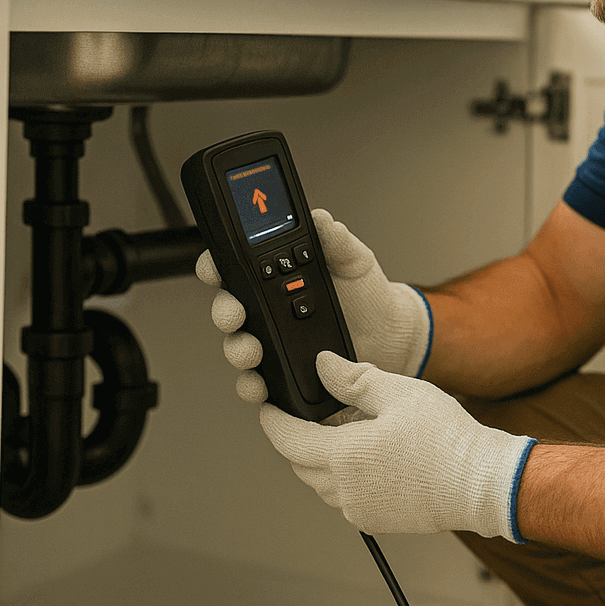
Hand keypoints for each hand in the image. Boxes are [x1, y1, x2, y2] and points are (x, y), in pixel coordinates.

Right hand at [196, 208, 432, 403]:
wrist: (390, 334)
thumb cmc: (367, 294)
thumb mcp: (353, 260)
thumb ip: (336, 239)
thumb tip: (321, 219)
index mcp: (276, 275)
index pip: (234, 266)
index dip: (215, 266)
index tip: (214, 270)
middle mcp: (267, 309)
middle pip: (229, 309)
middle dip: (225, 312)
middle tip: (235, 315)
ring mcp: (273, 342)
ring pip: (238, 346)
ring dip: (237, 350)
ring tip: (252, 352)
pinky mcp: (282, 373)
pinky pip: (259, 382)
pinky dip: (254, 386)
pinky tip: (261, 386)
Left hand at [262, 351, 535, 540]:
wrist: (481, 483)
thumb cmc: (446, 439)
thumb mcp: (399, 393)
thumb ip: (354, 380)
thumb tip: (323, 366)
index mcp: (343, 456)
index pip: (287, 440)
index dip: (273, 421)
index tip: (269, 408)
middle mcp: (344, 490)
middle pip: (302, 464)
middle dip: (303, 439)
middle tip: (329, 413)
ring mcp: (359, 509)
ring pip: (324, 482)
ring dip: (327, 459)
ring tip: (360, 433)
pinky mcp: (377, 521)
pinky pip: (347, 497)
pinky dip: (349, 477)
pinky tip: (379, 458)